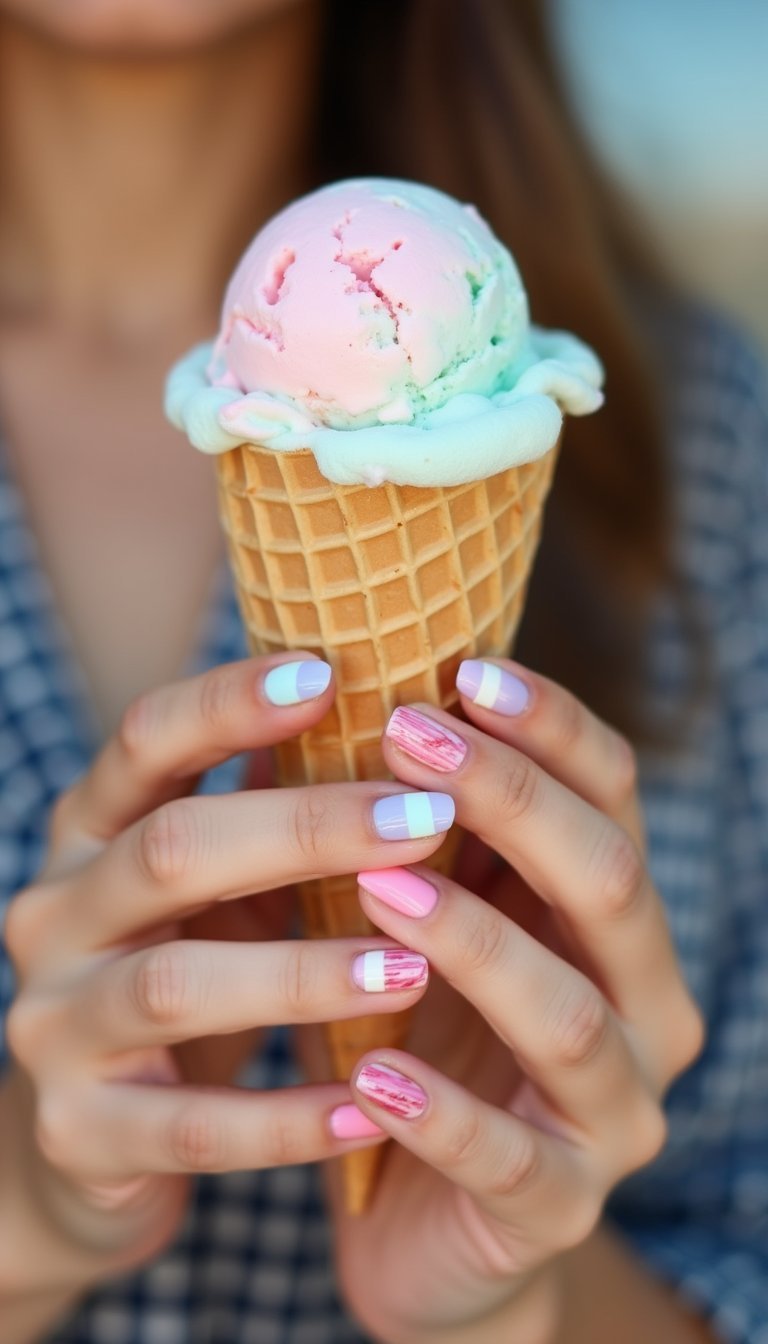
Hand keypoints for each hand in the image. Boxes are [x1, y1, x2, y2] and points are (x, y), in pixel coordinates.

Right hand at [3, 655, 448, 1293]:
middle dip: (306, 829)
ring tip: (416, 969)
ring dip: (304, 973)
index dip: (230, 703)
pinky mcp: (78, 1130)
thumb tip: (383, 697)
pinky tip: (375, 1103)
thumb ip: (275, 805)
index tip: (330, 673)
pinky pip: (191, 1127)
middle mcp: (57, 912)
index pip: (146, 740)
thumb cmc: (188, 968)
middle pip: (170, 849)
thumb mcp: (221, 882)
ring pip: (176, 985)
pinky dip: (287, 1119)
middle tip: (428, 821)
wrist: (93, 1135)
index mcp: (92, 832)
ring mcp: (54, 1024)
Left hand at [328, 661, 703, 1343]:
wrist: (422, 1221)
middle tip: (407, 736)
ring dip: (475, 942)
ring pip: (569, 1015)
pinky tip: (370, 1076)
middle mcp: (645, 1003)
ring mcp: (614, 1113)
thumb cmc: (413, 1037)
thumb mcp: (415, 924)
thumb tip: (326, 699)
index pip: (614, 796)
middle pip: (609, 880)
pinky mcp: (558, 1209)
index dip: (550, 727)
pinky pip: (510, 1159)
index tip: (460, 668)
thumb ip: (407, 835)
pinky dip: (441, 1114)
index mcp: (613, 919)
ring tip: (377, 889)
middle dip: (513, 799)